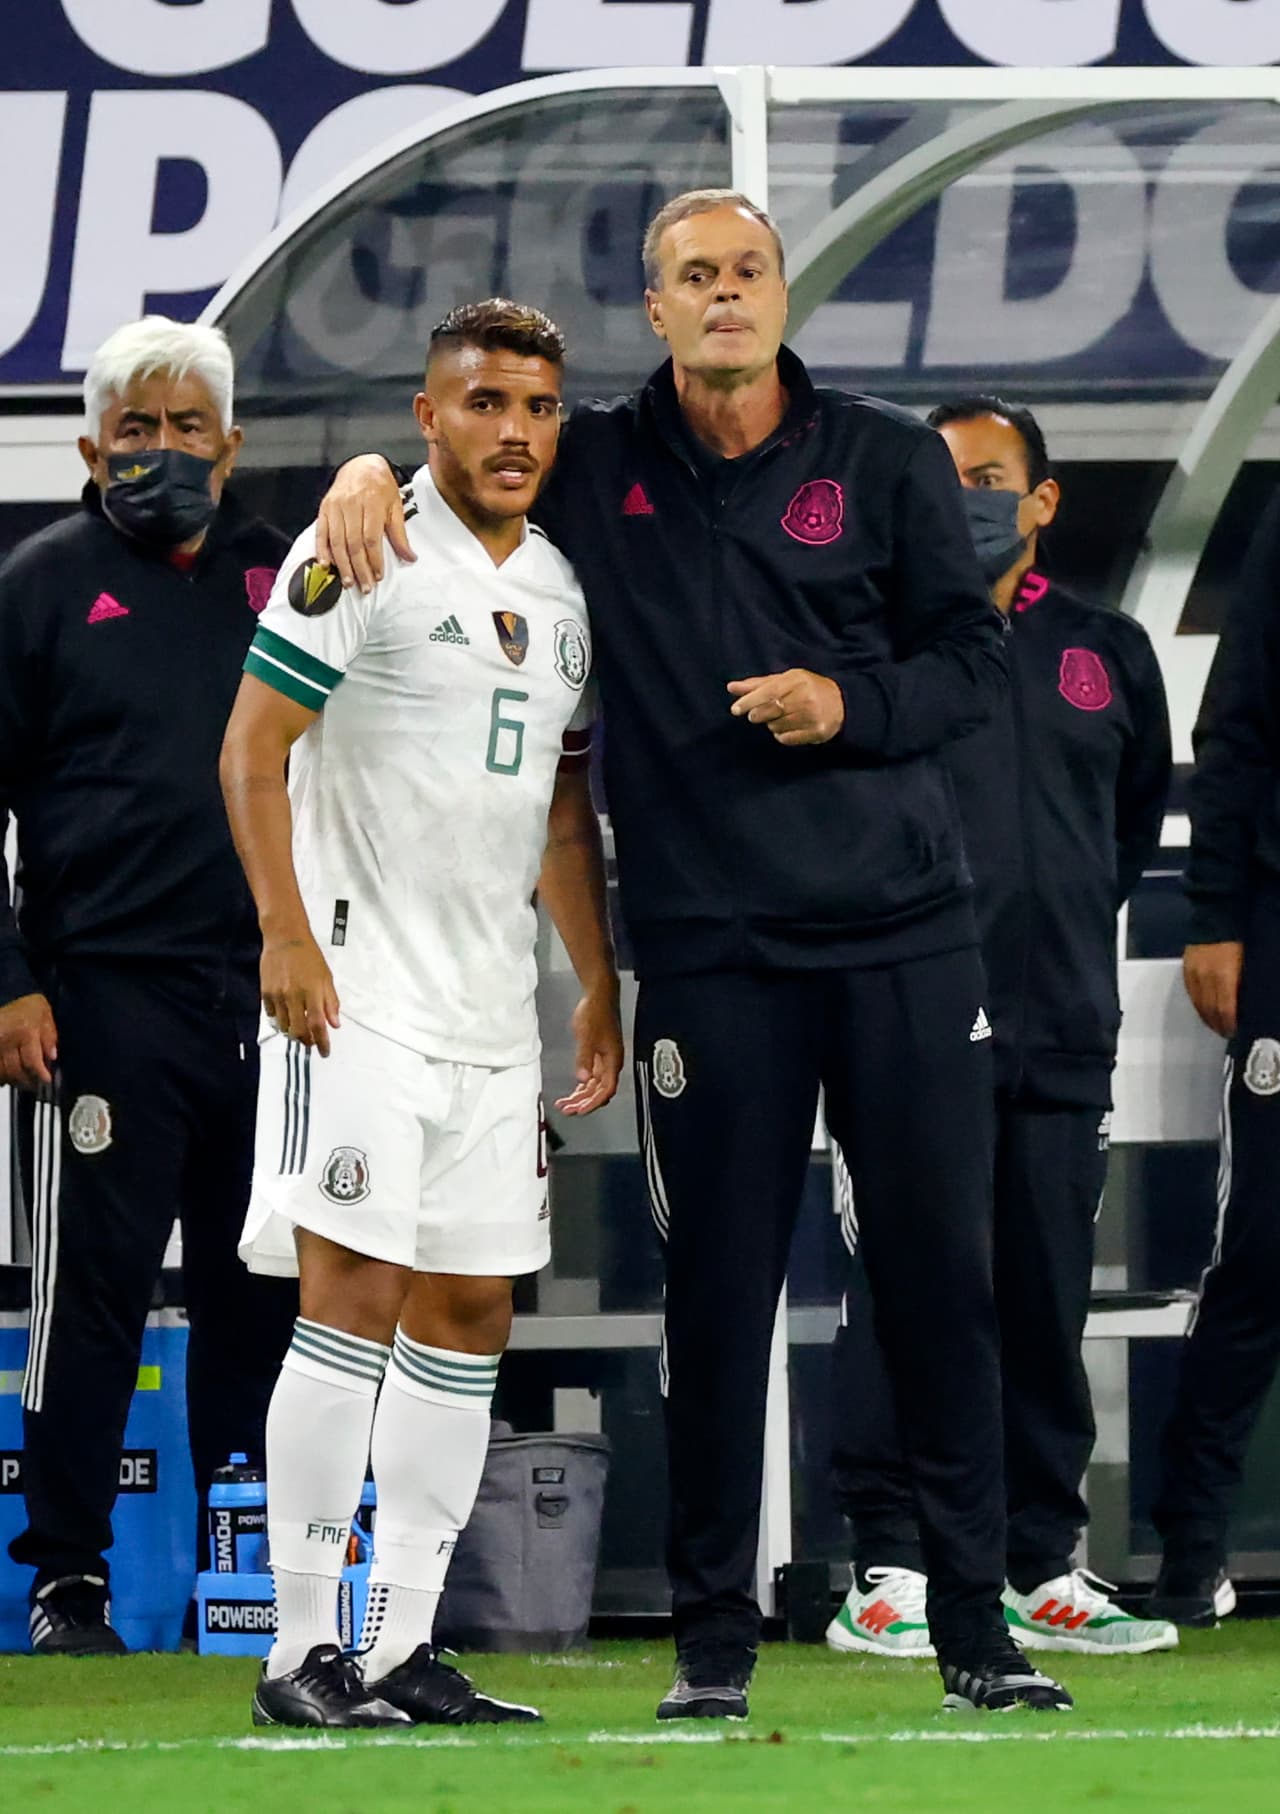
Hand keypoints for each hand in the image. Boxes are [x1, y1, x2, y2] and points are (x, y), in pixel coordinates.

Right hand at [0, 992, 57, 1089]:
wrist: (7, 993)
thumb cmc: (26, 1004)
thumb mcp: (45, 1014)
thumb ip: (50, 1036)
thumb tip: (52, 1056)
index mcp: (24, 1031)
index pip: (32, 1062)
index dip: (40, 1075)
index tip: (46, 1080)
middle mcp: (6, 1039)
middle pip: (16, 1071)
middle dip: (27, 1081)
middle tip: (35, 1084)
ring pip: (2, 1072)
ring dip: (13, 1079)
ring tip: (23, 1080)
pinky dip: (1, 1074)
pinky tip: (7, 1074)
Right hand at [261, 933, 340, 1054]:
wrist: (285, 937)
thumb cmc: (308, 955)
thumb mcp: (326, 977)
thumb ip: (331, 1002)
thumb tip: (335, 1023)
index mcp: (312, 992)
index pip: (318, 1026)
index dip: (322, 1043)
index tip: (325, 1051)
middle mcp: (294, 996)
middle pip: (298, 1031)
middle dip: (306, 1041)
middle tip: (311, 1042)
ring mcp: (277, 995)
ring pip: (284, 1026)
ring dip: (292, 1033)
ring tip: (299, 1030)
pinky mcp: (265, 992)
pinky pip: (272, 1015)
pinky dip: (280, 1020)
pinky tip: (286, 1017)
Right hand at [315, 455, 414, 593]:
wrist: (361, 465)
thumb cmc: (381, 487)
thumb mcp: (395, 507)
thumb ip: (399, 534)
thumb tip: (410, 558)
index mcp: (371, 502)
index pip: (371, 538)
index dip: (374, 559)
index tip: (378, 576)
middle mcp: (350, 504)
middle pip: (353, 543)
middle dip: (359, 568)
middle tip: (365, 587)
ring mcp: (335, 506)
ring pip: (337, 541)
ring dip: (342, 565)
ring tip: (348, 582)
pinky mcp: (324, 509)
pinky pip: (321, 532)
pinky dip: (322, 549)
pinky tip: (326, 565)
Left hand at [555, 984, 622, 1115]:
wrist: (599, 995)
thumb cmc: (595, 1014)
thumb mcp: (587, 1037)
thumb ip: (585, 1059)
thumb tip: (583, 1080)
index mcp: (613, 1060)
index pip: (606, 1090)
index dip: (593, 1103)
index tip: (579, 1110)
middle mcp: (611, 1063)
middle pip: (600, 1091)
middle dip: (584, 1103)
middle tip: (567, 1110)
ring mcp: (605, 1059)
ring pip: (595, 1085)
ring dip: (581, 1096)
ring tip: (565, 1104)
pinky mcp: (599, 1054)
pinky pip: (592, 1076)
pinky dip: (582, 1085)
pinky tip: (573, 1090)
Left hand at [727, 669, 845, 745]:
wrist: (841, 703)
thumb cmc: (807, 689)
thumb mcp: (785, 680)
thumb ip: (757, 684)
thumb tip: (730, 687)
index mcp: (797, 680)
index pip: (768, 692)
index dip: (749, 701)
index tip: (735, 710)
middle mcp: (806, 697)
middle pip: (770, 710)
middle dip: (758, 714)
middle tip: (756, 715)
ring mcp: (813, 716)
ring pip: (776, 726)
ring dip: (771, 724)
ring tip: (780, 717)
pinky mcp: (817, 732)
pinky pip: (786, 738)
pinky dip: (781, 735)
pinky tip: (788, 727)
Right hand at [1183, 940, 1243, 1038]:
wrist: (1218, 917)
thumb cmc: (1239, 940)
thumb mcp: (1247, 964)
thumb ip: (1242, 984)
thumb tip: (1243, 1004)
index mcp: (1224, 976)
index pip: (1225, 1009)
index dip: (1229, 1024)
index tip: (1234, 1032)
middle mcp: (1206, 977)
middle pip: (1210, 1009)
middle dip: (1218, 1024)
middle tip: (1225, 1033)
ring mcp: (1194, 973)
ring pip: (1198, 1003)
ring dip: (1206, 1017)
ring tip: (1214, 1026)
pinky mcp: (1186, 969)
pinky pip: (1190, 993)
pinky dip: (1197, 1005)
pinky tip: (1203, 1011)